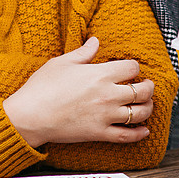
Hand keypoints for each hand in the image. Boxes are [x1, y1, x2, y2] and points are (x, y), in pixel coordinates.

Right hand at [2, 36, 153, 147]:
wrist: (30, 116)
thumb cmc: (42, 87)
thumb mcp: (61, 62)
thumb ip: (83, 53)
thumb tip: (95, 42)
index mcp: (99, 74)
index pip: (131, 68)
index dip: (133, 67)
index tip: (130, 69)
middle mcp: (107, 95)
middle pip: (142, 90)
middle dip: (148, 87)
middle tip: (147, 86)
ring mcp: (105, 116)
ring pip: (139, 113)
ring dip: (148, 108)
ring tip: (147, 104)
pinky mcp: (100, 133)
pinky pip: (127, 136)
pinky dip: (139, 134)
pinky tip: (144, 130)